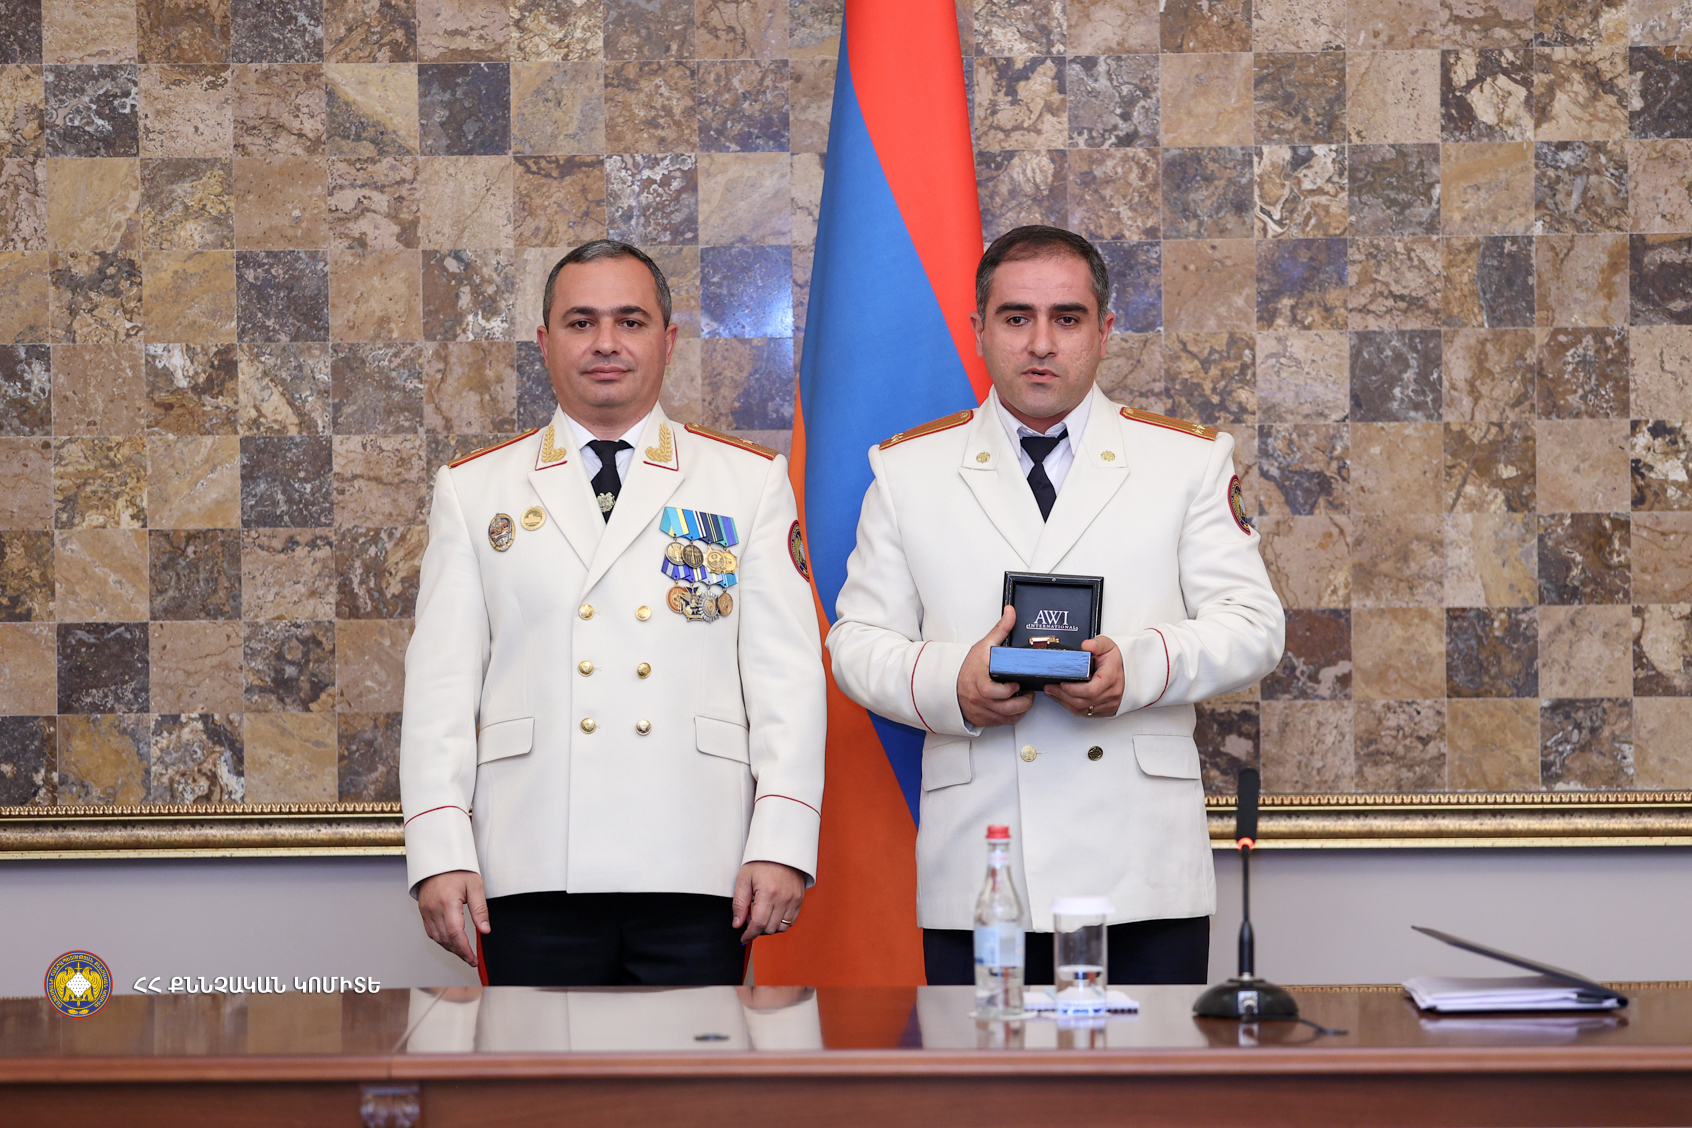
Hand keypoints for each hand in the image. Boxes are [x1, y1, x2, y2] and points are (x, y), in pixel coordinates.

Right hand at [418, 870, 489, 967]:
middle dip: (459, 952)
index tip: (473, 959)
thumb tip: (485, 930)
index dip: (465, 950)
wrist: (438, 860)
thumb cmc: (457, 870)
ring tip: (463, 953)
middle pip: (446, 939)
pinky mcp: (423, 911)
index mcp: (447, 902)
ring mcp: (426, 911)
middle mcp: (434, 909)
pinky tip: (451, 942)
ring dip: (450, 948)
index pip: (455, 933)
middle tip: (471, 960)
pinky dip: (441, 940)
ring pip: (437, 938)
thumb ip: (480, 909)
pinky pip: (431, 932)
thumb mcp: (475, 886)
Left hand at [733, 861, 805, 943]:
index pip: (759, 924)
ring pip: (782, 927)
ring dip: (770, 927)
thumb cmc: (761, 862)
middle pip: (770, 928)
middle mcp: (783, 898)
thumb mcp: (744, 879)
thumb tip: (737, 923)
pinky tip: (773, 913)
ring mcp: (794, 899)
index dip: (749, 934)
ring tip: (763, 913)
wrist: (781, 849)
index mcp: (768, 893)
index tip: (744, 937)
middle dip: (758, 928)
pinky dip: (781, 922)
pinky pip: (791, 920)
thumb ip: (739, 903)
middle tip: (751, 916)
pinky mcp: (799, 899)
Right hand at [957, 604, 1034, 727]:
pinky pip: (1001, 723)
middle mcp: (980, 699)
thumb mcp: (984, 646)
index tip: (1017, 682)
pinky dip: (1010, 717)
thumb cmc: (968, 666)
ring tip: (1022, 699)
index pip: (995, 692)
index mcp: (980, 681)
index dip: (1011, 689)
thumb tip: (1011, 613)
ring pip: (1007, 718)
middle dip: (1023, 703)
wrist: (950, 682)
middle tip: (1027, 693)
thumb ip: (1001, 629)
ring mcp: (981, 711)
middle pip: (1007, 709)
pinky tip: (1012, 707)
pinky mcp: (982, 719)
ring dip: (1019, 711)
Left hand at [1044, 634, 1124, 717]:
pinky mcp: (1106, 710)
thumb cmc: (1116, 660)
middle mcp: (1111, 693)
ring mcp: (1109, 703)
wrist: (1130, 669)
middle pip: (1083, 701)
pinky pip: (1087, 713)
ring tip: (1053, 692)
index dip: (1073, 689)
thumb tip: (1086, 646)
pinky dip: (1072, 707)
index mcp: (1111, 677)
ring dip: (1065, 702)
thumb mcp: (1107, 646)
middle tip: (1050, 687)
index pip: (1091, 690)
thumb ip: (1096, 644)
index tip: (1062, 682)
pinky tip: (1064, 699)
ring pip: (1083, 710)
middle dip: (1063, 695)